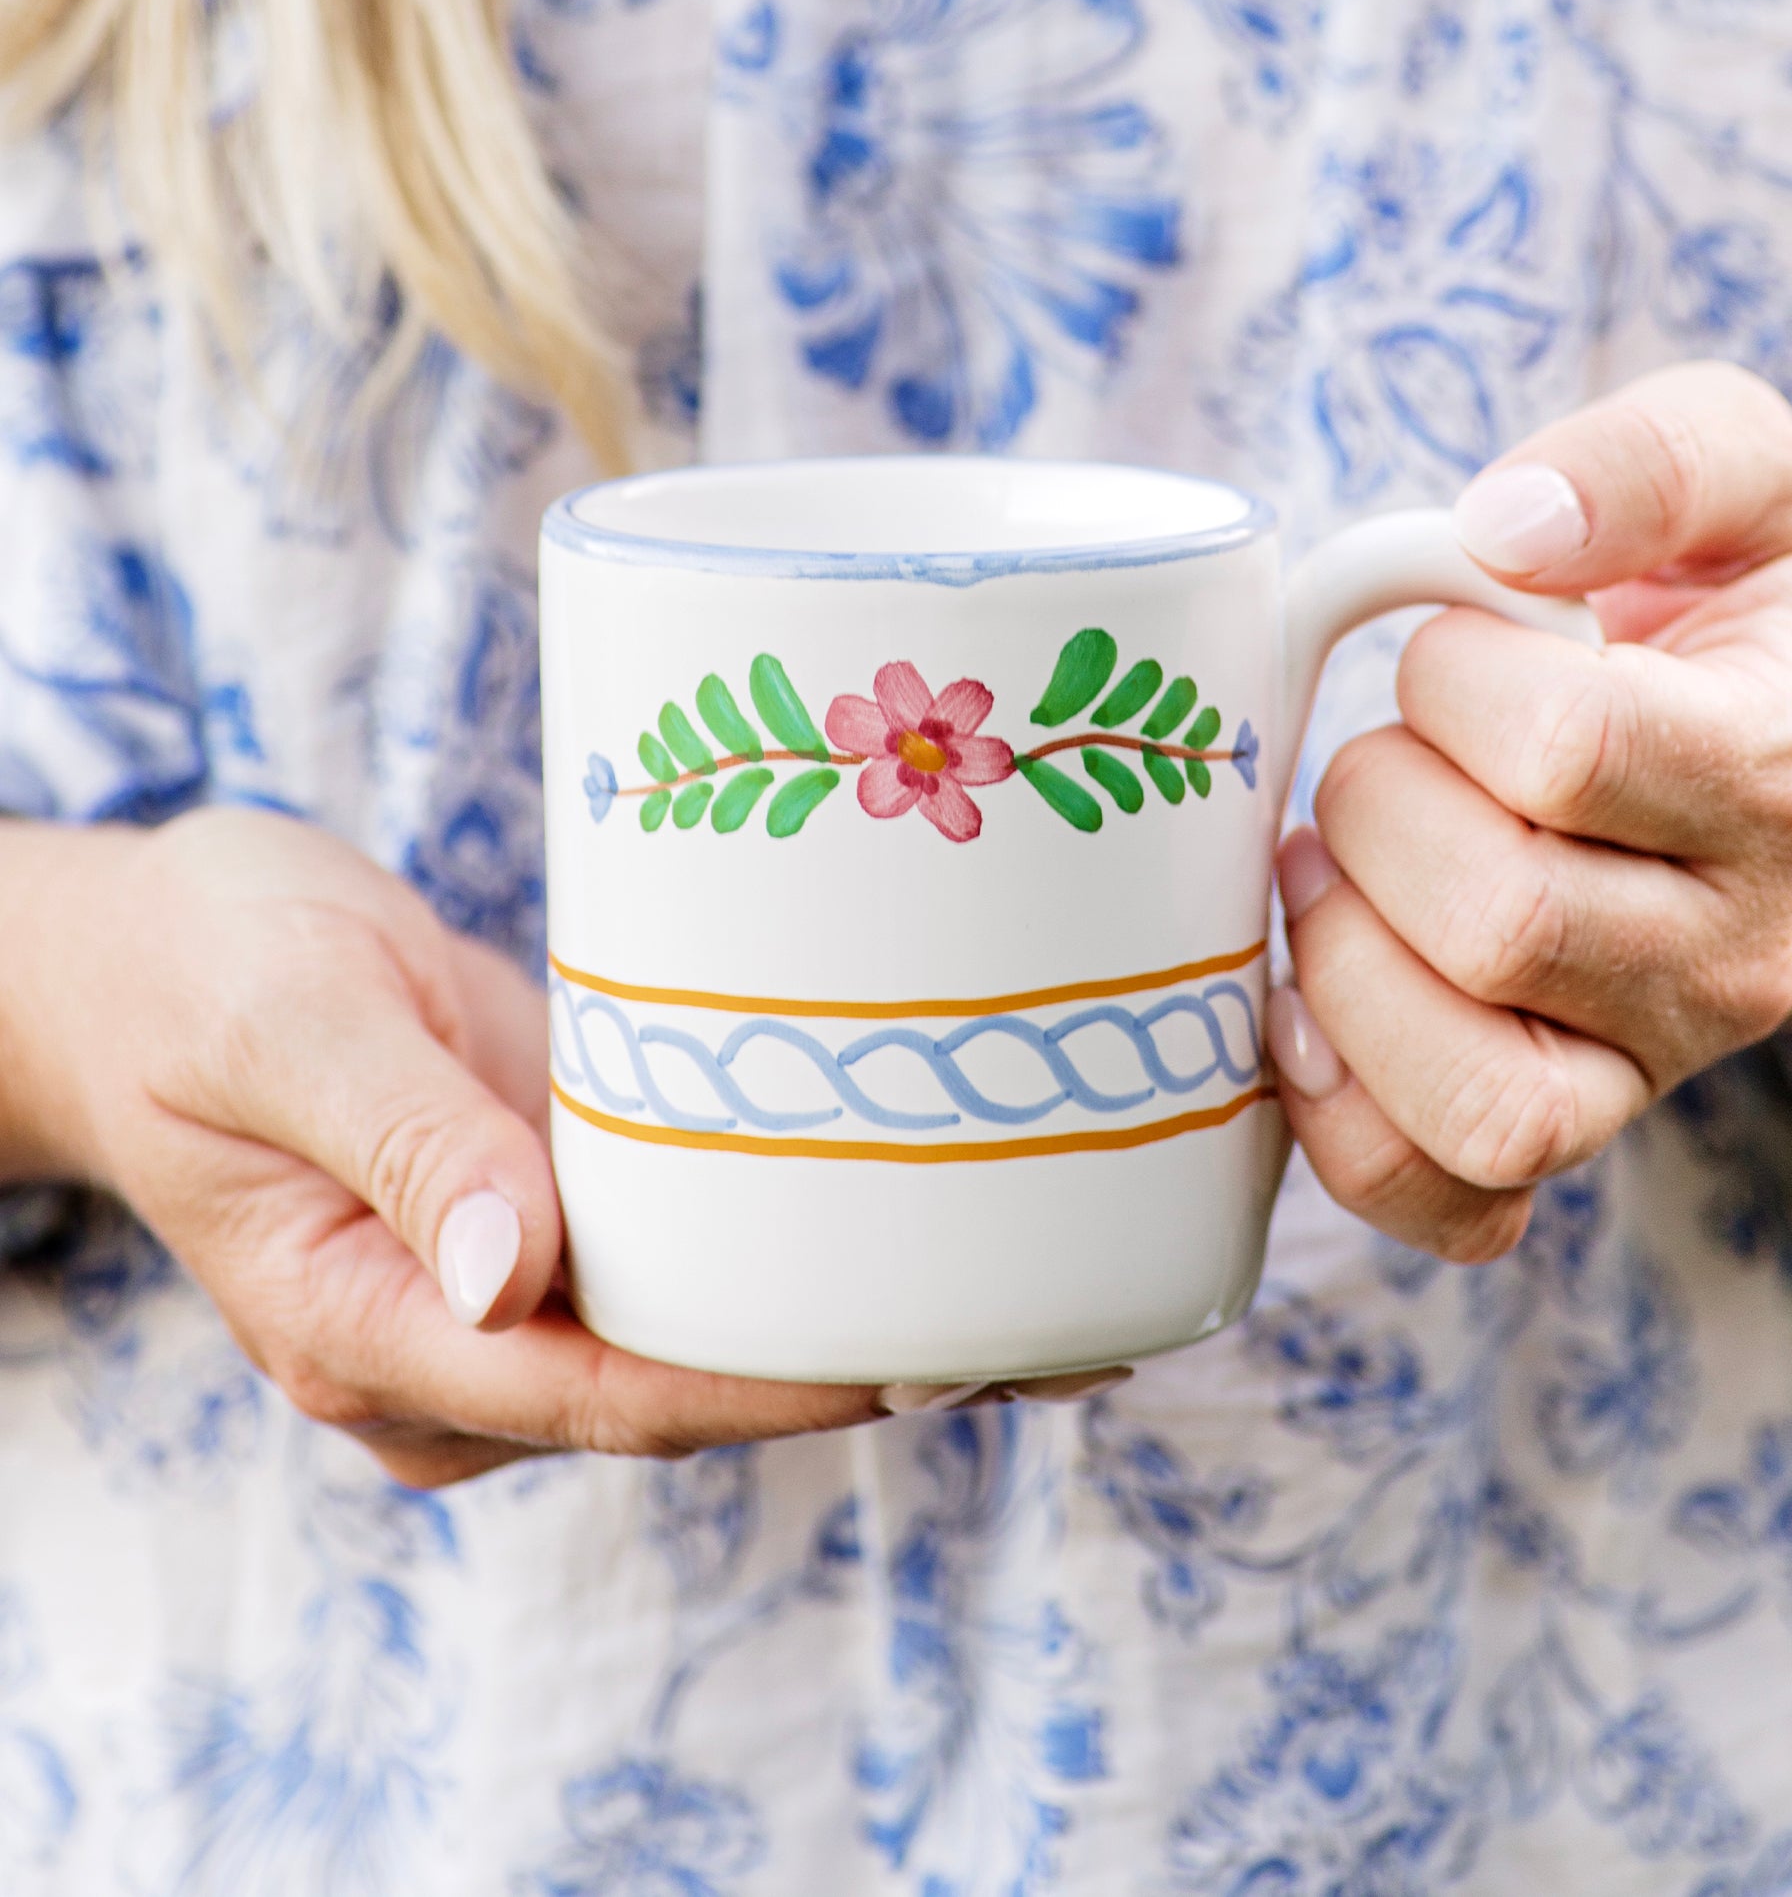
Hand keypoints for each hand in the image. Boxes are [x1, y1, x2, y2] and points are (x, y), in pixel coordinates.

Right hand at [0, 809, 1112, 1485]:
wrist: (172, 950)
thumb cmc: (204, 972)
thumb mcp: (283, 1025)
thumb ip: (398, 1144)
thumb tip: (515, 1278)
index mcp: (373, 1334)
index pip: (607, 1394)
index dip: (773, 1388)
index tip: (928, 1360)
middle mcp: (465, 1342)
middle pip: (690, 1388)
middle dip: (871, 1367)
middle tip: (1064, 1320)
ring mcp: (522, 1286)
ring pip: (715, 1332)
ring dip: (873, 1315)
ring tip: (1060, 1274)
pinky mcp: (568, 1217)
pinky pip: (702, 1257)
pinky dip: (816, 1244)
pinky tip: (945, 1207)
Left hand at [1267, 362, 1791, 1261]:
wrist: (1735, 765)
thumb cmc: (1691, 621)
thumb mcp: (1729, 482)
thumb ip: (1652, 458)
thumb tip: (1507, 529)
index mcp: (1776, 777)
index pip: (1566, 748)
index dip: (1447, 681)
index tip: (1438, 659)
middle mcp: (1736, 952)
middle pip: (1502, 924)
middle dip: (1370, 815)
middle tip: (1365, 768)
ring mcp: (1650, 1067)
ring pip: (1480, 1099)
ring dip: (1345, 970)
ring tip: (1322, 883)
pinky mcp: (1565, 1139)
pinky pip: (1450, 1200)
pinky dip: (1344, 1123)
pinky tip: (1309, 1013)